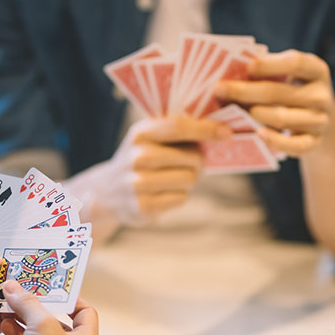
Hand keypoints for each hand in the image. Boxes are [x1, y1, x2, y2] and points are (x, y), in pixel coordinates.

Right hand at [0, 281, 99, 334]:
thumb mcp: (41, 323)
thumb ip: (27, 303)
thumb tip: (16, 288)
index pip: (85, 313)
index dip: (69, 299)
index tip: (52, 289)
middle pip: (53, 327)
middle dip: (34, 314)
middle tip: (20, 301)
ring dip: (18, 330)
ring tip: (4, 318)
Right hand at [111, 116, 230, 218]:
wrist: (108, 192)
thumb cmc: (141, 159)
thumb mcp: (148, 138)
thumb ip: (177, 130)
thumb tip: (219, 129)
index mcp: (140, 133)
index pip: (178, 127)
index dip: (206, 129)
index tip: (227, 133)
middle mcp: (136, 156)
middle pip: (191, 157)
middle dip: (199, 161)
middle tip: (192, 163)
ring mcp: (137, 183)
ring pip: (189, 179)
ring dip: (189, 180)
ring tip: (173, 178)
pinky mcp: (142, 207)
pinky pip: (180, 198)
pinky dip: (178, 196)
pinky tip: (163, 193)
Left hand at [214, 50, 334, 157]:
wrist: (325, 125)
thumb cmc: (295, 92)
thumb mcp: (290, 76)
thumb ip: (268, 69)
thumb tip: (231, 67)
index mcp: (317, 70)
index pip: (295, 63)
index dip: (269, 65)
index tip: (246, 67)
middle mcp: (322, 95)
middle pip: (279, 93)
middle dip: (245, 91)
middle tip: (219, 89)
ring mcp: (320, 120)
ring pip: (282, 119)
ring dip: (255, 115)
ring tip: (234, 111)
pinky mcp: (315, 143)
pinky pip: (293, 145)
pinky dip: (274, 140)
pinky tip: (258, 134)